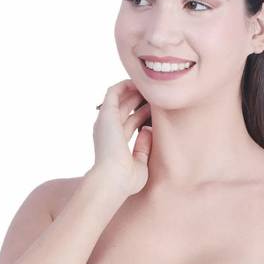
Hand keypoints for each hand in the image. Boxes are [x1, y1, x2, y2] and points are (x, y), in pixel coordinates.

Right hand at [91, 79, 151, 196]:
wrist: (113, 180)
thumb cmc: (126, 180)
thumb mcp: (140, 164)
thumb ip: (143, 147)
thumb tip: (147, 130)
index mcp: (114, 143)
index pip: (129, 124)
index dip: (142, 115)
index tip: (157, 111)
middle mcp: (108, 131)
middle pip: (125, 109)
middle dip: (140, 101)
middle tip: (158, 95)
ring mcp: (106, 121)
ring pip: (120, 98)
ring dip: (135, 90)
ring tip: (151, 86)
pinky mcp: (106, 113)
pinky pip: (114, 91)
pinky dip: (126, 85)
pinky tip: (141, 83)